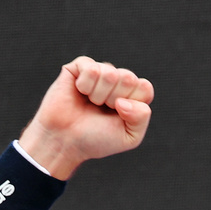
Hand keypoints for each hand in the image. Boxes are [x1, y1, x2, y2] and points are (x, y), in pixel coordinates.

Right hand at [19, 56, 153, 178]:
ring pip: (109, 73)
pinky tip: (79, 92)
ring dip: (98, 95)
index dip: (132, 104)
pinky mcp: (79, 67)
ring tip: (89, 103)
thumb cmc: (96, 140)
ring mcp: (99, 73)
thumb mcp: (130, 137)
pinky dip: (85, 85)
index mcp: (132, 95)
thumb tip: (125, 99)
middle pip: (128, 78)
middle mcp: (117, 81)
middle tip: (101, 110)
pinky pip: (91, 68)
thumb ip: (142, 117)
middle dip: (114, 100)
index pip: (144, 87)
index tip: (119, 116)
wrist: (65, 142)